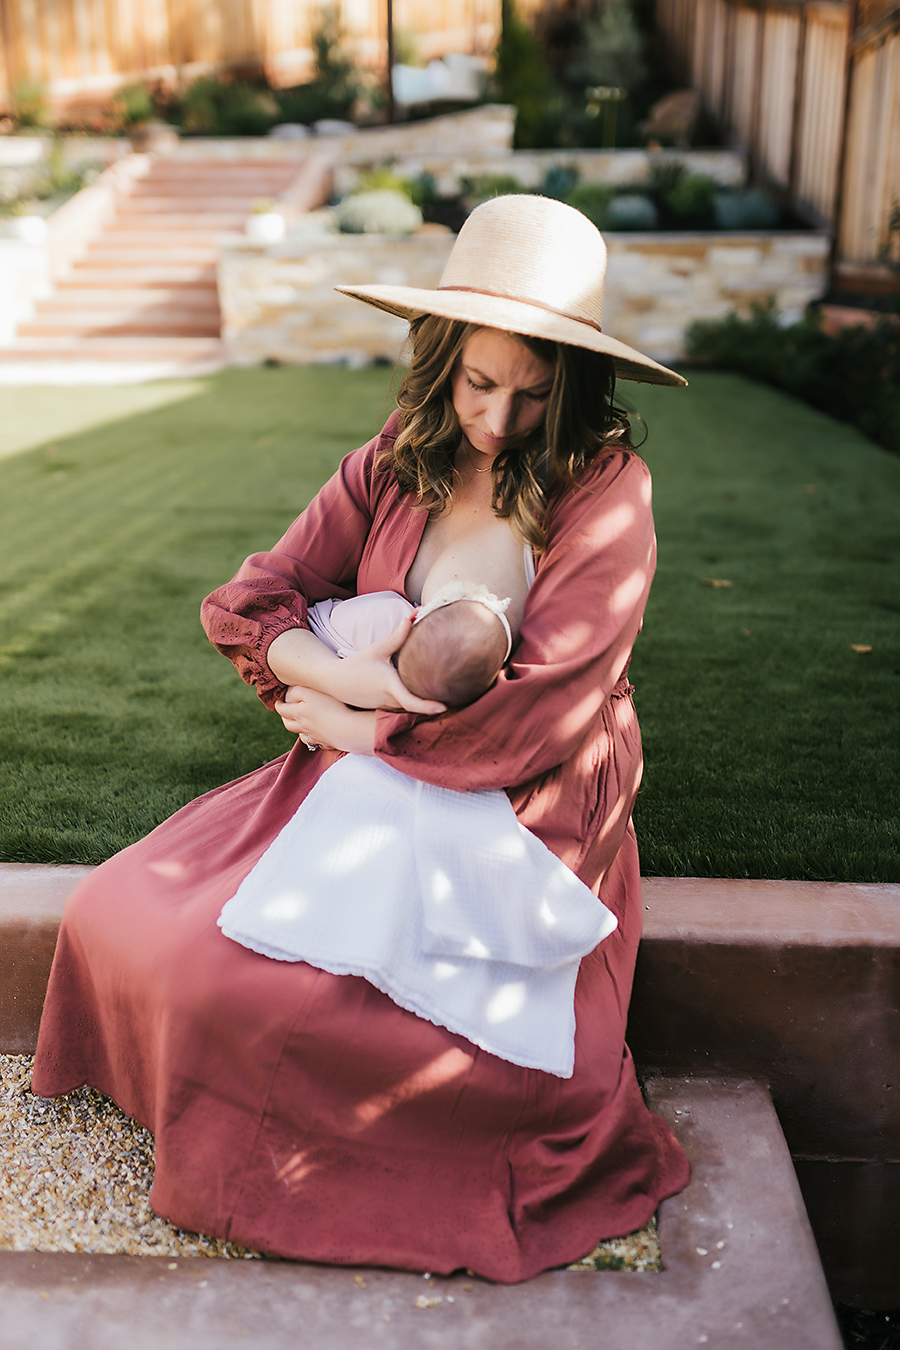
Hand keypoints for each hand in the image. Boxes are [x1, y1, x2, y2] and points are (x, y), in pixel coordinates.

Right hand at [267, 616, 444, 715]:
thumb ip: (397, 635)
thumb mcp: (378, 649)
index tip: (444, 707)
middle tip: (458, 699)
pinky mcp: (384, 710)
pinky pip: (403, 709)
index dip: (428, 707)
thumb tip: (413, 616)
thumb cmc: (357, 664)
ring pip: (410, 710)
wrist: (335, 682)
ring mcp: (386, 708)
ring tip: (448, 700)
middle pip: (417, 708)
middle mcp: (390, 700)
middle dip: (434, 706)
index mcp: (390, 686)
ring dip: (425, 707)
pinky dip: (415, 706)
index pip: (411, 702)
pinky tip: (427, 699)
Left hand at [275, 686, 376, 755]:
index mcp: (298, 714)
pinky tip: (319, 735)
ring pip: (302, 736)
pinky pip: (318, 742)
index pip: (282, 710)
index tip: (278, 701)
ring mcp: (316, 737)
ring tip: (302, 725)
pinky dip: (315, 739)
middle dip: (285, 718)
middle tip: (286, 713)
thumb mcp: (311, 692)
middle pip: (289, 725)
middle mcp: (304, 727)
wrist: (348, 729)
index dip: (278, 705)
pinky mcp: (328, 742)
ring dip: (299, 731)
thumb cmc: (331, 707)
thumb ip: (297, 691)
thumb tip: (287, 694)